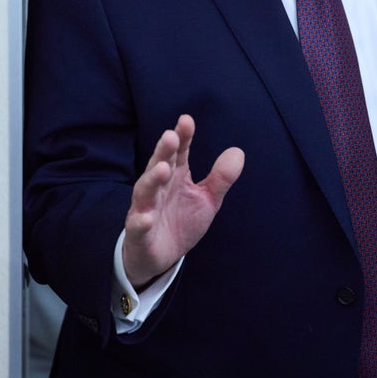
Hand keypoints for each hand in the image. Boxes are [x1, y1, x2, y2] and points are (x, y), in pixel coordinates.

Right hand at [122, 115, 244, 288]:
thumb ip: (221, 178)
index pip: (178, 152)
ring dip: (152, 179)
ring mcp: (145, 209)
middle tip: (171, 136)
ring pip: (145, 191)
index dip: (182, 137)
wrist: (160, 257)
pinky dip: (140, 221)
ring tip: (163, 169)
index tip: (186, 121)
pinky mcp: (139, 233)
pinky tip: (146, 218)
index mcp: (175, 176)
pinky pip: (138, 226)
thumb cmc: (181, 221)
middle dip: (164, 151)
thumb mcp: (207, 199)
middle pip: (159, 165)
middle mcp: (157, 188)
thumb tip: (238, 151)